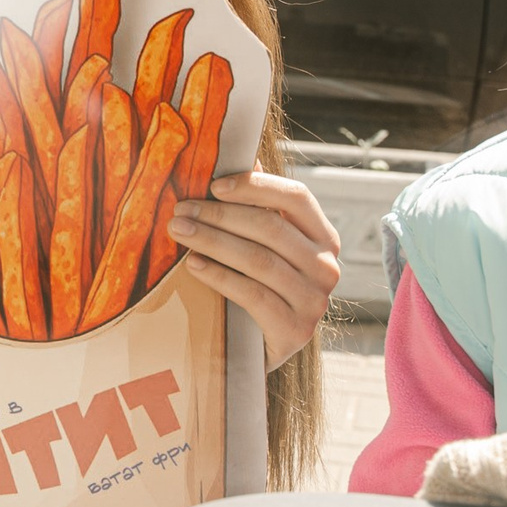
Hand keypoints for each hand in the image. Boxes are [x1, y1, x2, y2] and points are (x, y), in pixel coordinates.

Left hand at [167, 169, 342, 368]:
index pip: (297, 197)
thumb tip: (243, 154)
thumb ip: (258, 206)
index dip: (255, 185)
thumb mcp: (261, 245)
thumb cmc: (256, 287)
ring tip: (179, 231)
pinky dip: (219, 276)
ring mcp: (315, 301)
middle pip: (271, 227)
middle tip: (180, 209)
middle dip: (220, 215)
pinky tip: (193, 265)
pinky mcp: (295, 331)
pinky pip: (252, 294)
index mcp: (324, 238)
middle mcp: (327, 268)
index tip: (213, 184)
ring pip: (259, 260)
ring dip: (213, 241)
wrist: (254, 352)